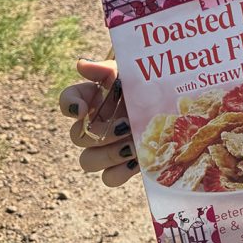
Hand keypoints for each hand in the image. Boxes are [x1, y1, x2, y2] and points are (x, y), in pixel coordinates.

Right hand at [58, 58, 138, 185]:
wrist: (173, 102)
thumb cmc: (148, 84)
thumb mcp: (131, 73)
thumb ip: (106, 69)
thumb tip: (81, 64)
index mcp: (94, 98)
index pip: (69, 100)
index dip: (70, 105)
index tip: (83, 109)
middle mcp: (94, 124)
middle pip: (77, 138)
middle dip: (101, 133)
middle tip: (125, 126)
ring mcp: (107, 147)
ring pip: (88, 162)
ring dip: (109, 154)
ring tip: (133, 145)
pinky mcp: (123, 166)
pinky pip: (109, 178)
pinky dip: (121, 172)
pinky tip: (138, 160)